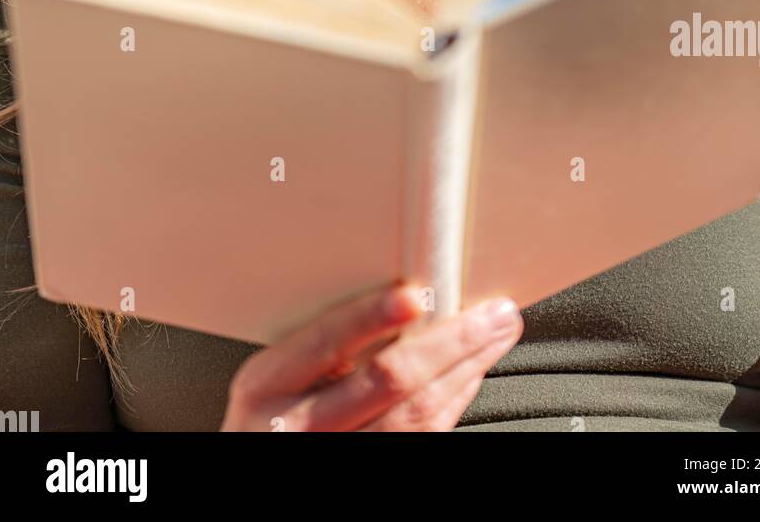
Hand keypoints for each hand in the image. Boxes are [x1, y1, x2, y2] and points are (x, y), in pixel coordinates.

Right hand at [219, 282, 522, 430]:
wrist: (262, 460)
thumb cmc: (270, 410)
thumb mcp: (273, 375)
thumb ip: (316, 342)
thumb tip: (399, 291)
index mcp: (265, 386)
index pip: (325, 340)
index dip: (370, 316)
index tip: (414, 294)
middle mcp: (297, 426)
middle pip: (387, 380)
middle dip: (450, 339)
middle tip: (491, 311)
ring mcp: (338, 452)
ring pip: (417, 414)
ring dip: (467, 368)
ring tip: (496, 335)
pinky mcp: (371, 468)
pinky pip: (425, 436)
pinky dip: (455, 399)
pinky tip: (471, 375)